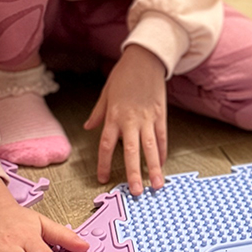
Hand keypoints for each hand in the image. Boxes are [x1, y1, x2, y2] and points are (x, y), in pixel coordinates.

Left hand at [83, 44, 166, 196]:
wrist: (146, 58)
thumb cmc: (123, 74)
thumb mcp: (106, 92)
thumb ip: (98, 112)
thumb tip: (88, 126)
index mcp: (114, 115)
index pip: (107, 144)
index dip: (105, 163)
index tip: (103, 179)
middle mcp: (131, 120)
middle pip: (132, 151)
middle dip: (134, 173)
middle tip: (135, 192)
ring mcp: (148, 118)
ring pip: (151, 148)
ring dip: (154, 168)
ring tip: (157, 185)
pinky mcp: (161, 114)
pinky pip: (162, 137)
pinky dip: (163, 151)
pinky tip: (163, 164)